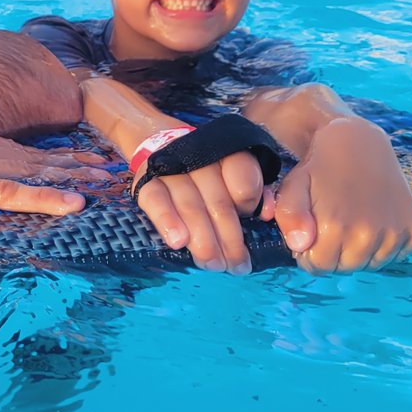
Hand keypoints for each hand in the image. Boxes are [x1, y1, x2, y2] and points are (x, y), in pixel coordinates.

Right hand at [0, 113, 108, 215]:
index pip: (8, 146)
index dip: (44, 152)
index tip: (73, 157)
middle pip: (28, 154)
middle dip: (68, 161)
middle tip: (106, 167)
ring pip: (28, 169)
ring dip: (68, 177)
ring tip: (103, 182)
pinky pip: (6, 192)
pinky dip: (42, 196)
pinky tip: (71, 203)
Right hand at [135, 150, 274, 273]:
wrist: (160, 144)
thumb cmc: (208, 173)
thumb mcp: (234, 175)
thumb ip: (255, 193)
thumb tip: (266, 214)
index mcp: (229, 156)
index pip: (244, 183)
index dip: (248, 206)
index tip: (251, 222)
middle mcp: (201, 159)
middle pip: (219, 203)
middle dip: (229, 239)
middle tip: (236, 267)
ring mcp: (171, 168)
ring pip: (190, 206)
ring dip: (202, 239)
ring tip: (212, 264)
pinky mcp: (146, 179)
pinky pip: (156, 200)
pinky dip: (167, 221)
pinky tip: (178, 242)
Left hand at [274, 117, 411, 273]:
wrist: (359, 142)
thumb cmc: (319, 168)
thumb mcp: (293, 187)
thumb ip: (289, 217)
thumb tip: (300, 245)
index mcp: (336, 226)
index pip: (319, 267)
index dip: (309, 253)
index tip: (310, 233)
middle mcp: (369, 233)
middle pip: (344, 268)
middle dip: (332, 252)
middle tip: (331, 223)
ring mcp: (396, 233)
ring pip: (370, 264)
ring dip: (357, 250)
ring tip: (351, 219)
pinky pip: (394, 255)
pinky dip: (382, 245)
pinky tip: (373, 219)